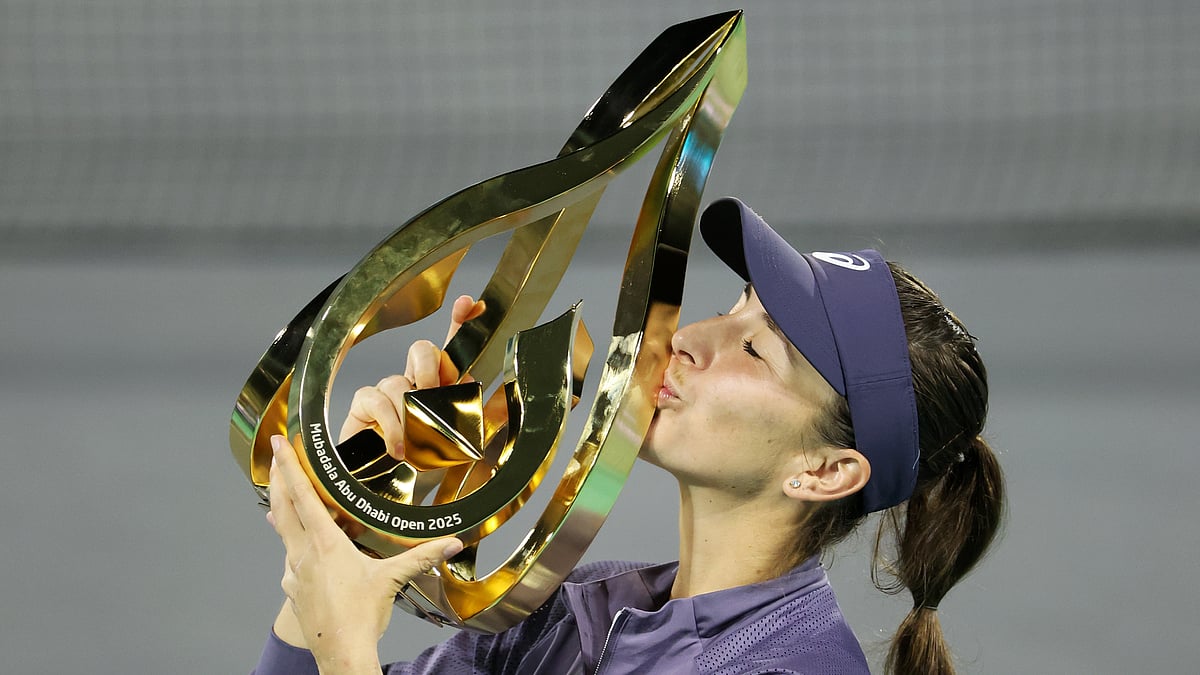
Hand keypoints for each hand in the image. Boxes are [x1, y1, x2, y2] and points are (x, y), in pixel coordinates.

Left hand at [267, 434, 462, 669]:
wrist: (340, 654)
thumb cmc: (362, 616)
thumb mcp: (393, 579)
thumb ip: (422, 556)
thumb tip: (452, 541)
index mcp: (325, 544)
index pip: (303, 496)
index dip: (290, 467)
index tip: (279, 443)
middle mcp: (303, 554)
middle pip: (283, 508)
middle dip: (278, 479)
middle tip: (276, 457)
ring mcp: (294, 573)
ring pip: (284, 533)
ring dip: (283, 510)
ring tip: (284, 496)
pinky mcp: (293, 589)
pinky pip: (290, 558)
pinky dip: (292, 543)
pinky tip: (300, 548)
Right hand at [339, 295, 486, 455]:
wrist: (387, 484)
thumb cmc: (421, 457)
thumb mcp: (456, 439)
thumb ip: (474, 416)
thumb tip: (494, 395)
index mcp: (439, 385)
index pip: (450, 348)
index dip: (460, 322)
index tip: (470, 304)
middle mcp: (413, 380)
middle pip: (422, 350)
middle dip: (429, 367)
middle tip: (432, 394)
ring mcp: (387, 389)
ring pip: (397, 381)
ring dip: (408, 414)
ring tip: (414, 442)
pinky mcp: (364, 403)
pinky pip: (377, 402)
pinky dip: (392, 427)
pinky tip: (398, 448)